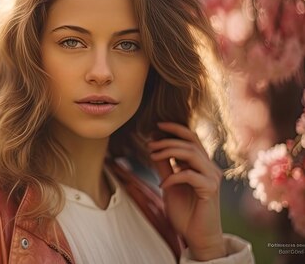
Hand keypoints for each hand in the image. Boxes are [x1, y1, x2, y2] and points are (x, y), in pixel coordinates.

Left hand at [147, 122, 226, 260]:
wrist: (197, 236)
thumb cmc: (185, 211)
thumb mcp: (169, 183)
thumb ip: (164, 166)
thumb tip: (153, 145)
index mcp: (201, 164)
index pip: (191, 138)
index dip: (176, 129)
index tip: (157, 125)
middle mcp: (210, 168)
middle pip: (190, 143)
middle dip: (167, 141)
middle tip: (149, 145)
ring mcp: (212, 178)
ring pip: (192, 154)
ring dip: (169, 152)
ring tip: (152, 156)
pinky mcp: (210, 189)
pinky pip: (190, 175)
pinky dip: (173, 177)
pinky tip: (162, 185)